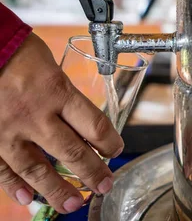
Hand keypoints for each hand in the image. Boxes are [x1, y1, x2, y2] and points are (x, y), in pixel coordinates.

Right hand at [0, 34, 123, 212]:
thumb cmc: (16, 52)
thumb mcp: (50, 66)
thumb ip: (64, 93)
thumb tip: (80, 116)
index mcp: (57, 91)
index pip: (93, 124)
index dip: (109, 141)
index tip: (116, 150)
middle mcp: (36, 115)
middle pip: (72, 151)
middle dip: (92, 172)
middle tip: (105, 185)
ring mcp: (9, 131)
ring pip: (38, 169)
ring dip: (59, 189)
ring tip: (75, 203)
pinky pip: (2, 170)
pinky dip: (15, 187)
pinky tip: (30, 199)